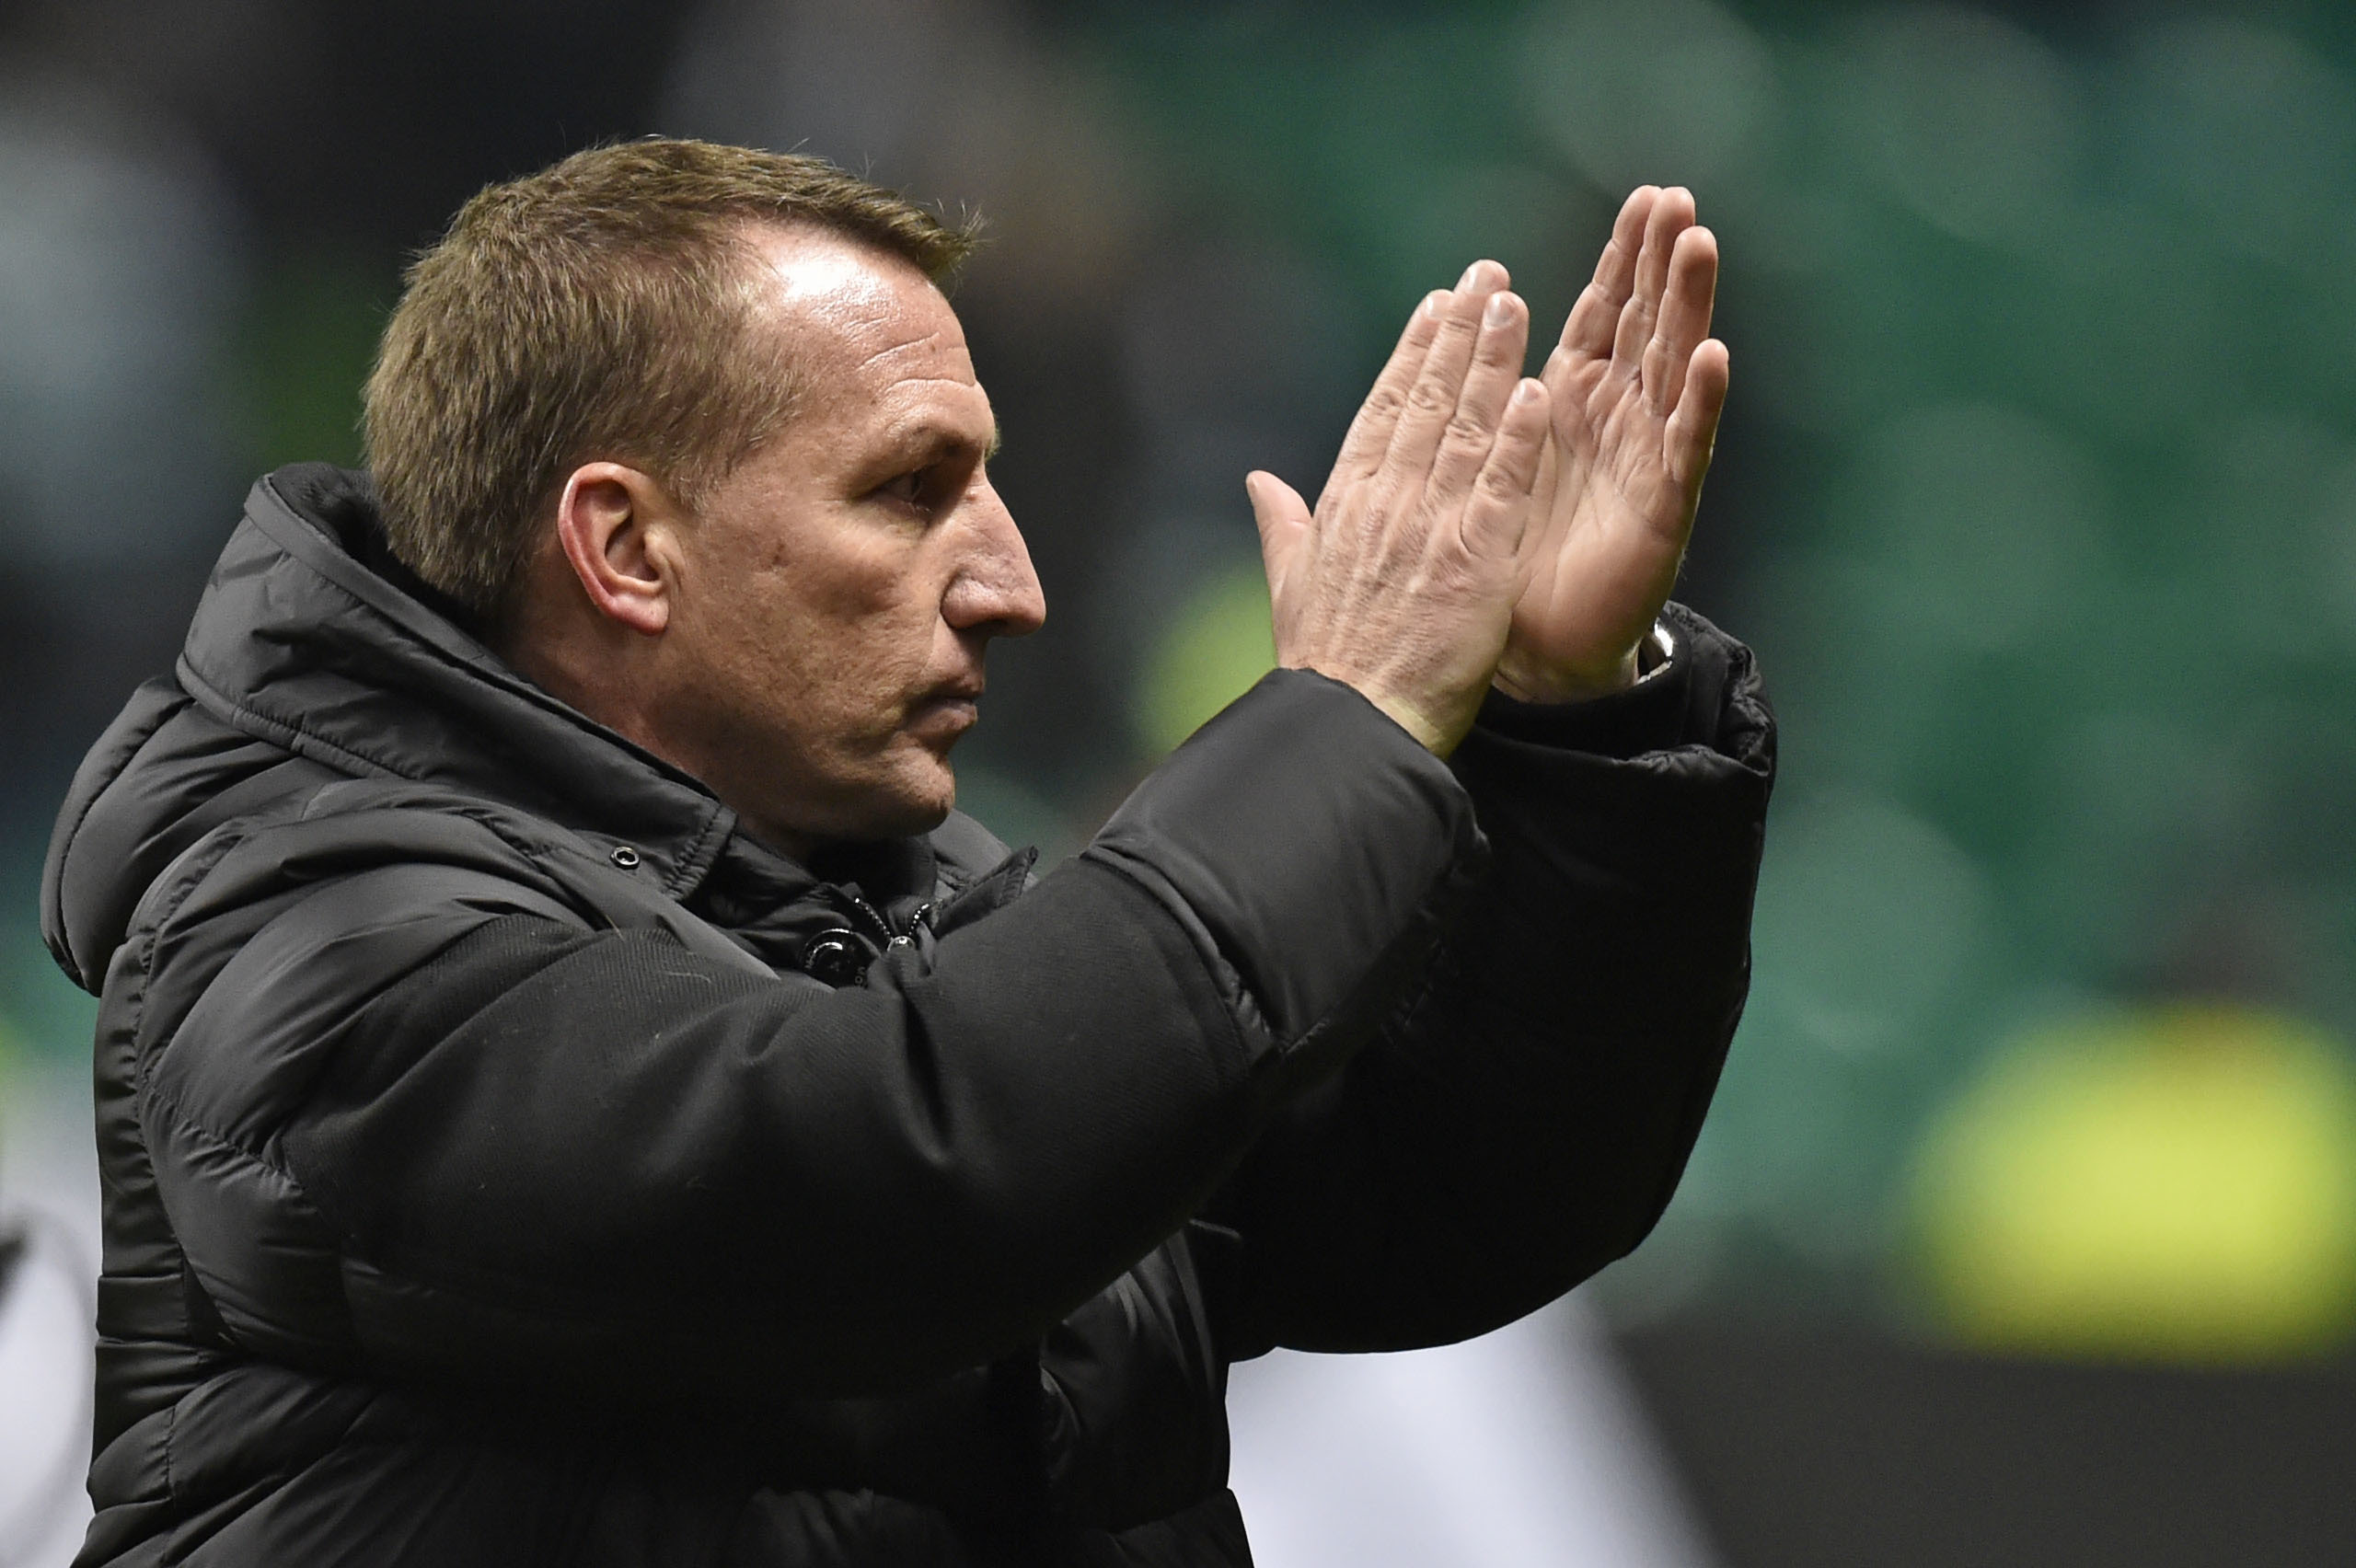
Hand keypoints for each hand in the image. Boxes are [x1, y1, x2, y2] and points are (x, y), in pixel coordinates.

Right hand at [1247, 264, 1553, 755]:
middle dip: (1458, 333)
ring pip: (1466, 427)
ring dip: (1492, 362)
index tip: (1435, 307)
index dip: (1412, 353)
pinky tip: (1538, 390)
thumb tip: (1257, 482)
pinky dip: (1517, 438)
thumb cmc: (1323, 667)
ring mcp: (1430, 528)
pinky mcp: (1473, 561)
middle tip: (1488, 278)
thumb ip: (1281, 526)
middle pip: (1427, 400)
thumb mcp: (1289, 588)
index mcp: (1344, 505)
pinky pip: (1500, 487)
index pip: (1383, 410)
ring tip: (1515, 306)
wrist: (1352, 725)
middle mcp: (1385, 503)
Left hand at [1494, 186, 1729, 703]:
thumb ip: (1479, 391)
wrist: (1532, 645)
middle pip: (1648, 322)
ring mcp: (1648, 457)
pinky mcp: (1663, 506)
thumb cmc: (1509, 551)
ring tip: (1699, 246)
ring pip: (1672, 367)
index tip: (1643, 197)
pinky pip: (1684, 446)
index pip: (1605, 312)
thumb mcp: (1488, 453)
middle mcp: (1620, 418)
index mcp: (1574, 399)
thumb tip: (1456, 318)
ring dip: (1688, 306)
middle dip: (1662, 261)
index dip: (1624, 258)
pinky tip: (1711, 357)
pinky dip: (1698, 402)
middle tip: (1678, 197)